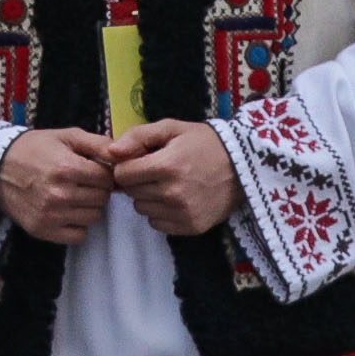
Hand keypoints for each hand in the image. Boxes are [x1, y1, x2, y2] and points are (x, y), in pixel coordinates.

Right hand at [0, 128, 118, 244]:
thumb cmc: (34, 148)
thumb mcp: (65, 136)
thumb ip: (97, 143)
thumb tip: (123, 155)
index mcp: (67, 168)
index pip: (107, 179)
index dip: (103, 173)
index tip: (92, 170)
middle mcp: (60, 194)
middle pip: (102, 199)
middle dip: (97, 189)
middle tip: (82, 182)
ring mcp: (51, 215)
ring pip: (94, 217)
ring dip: (88, 207)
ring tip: (73, 195)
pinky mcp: (42, 230)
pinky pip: (79, 236)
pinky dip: (77, 225)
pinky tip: (66, 211)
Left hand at [106, 120, 236, 236]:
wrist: (244, 166)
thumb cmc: (204, 143)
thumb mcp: (171, 128)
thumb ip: (137, 136)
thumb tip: (110, 152)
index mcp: (165, 166)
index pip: (122, 175)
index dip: (127, 166)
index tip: (140, 161)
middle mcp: (172, 193)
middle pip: (131, 193)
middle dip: (137, 181)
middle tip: (157, 171)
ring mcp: (183, 213)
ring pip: (142, 209)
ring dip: (148, 197)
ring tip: (168, 184)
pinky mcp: (191, 227)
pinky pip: (157, 223)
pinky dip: (161, 212)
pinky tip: (176, 199)